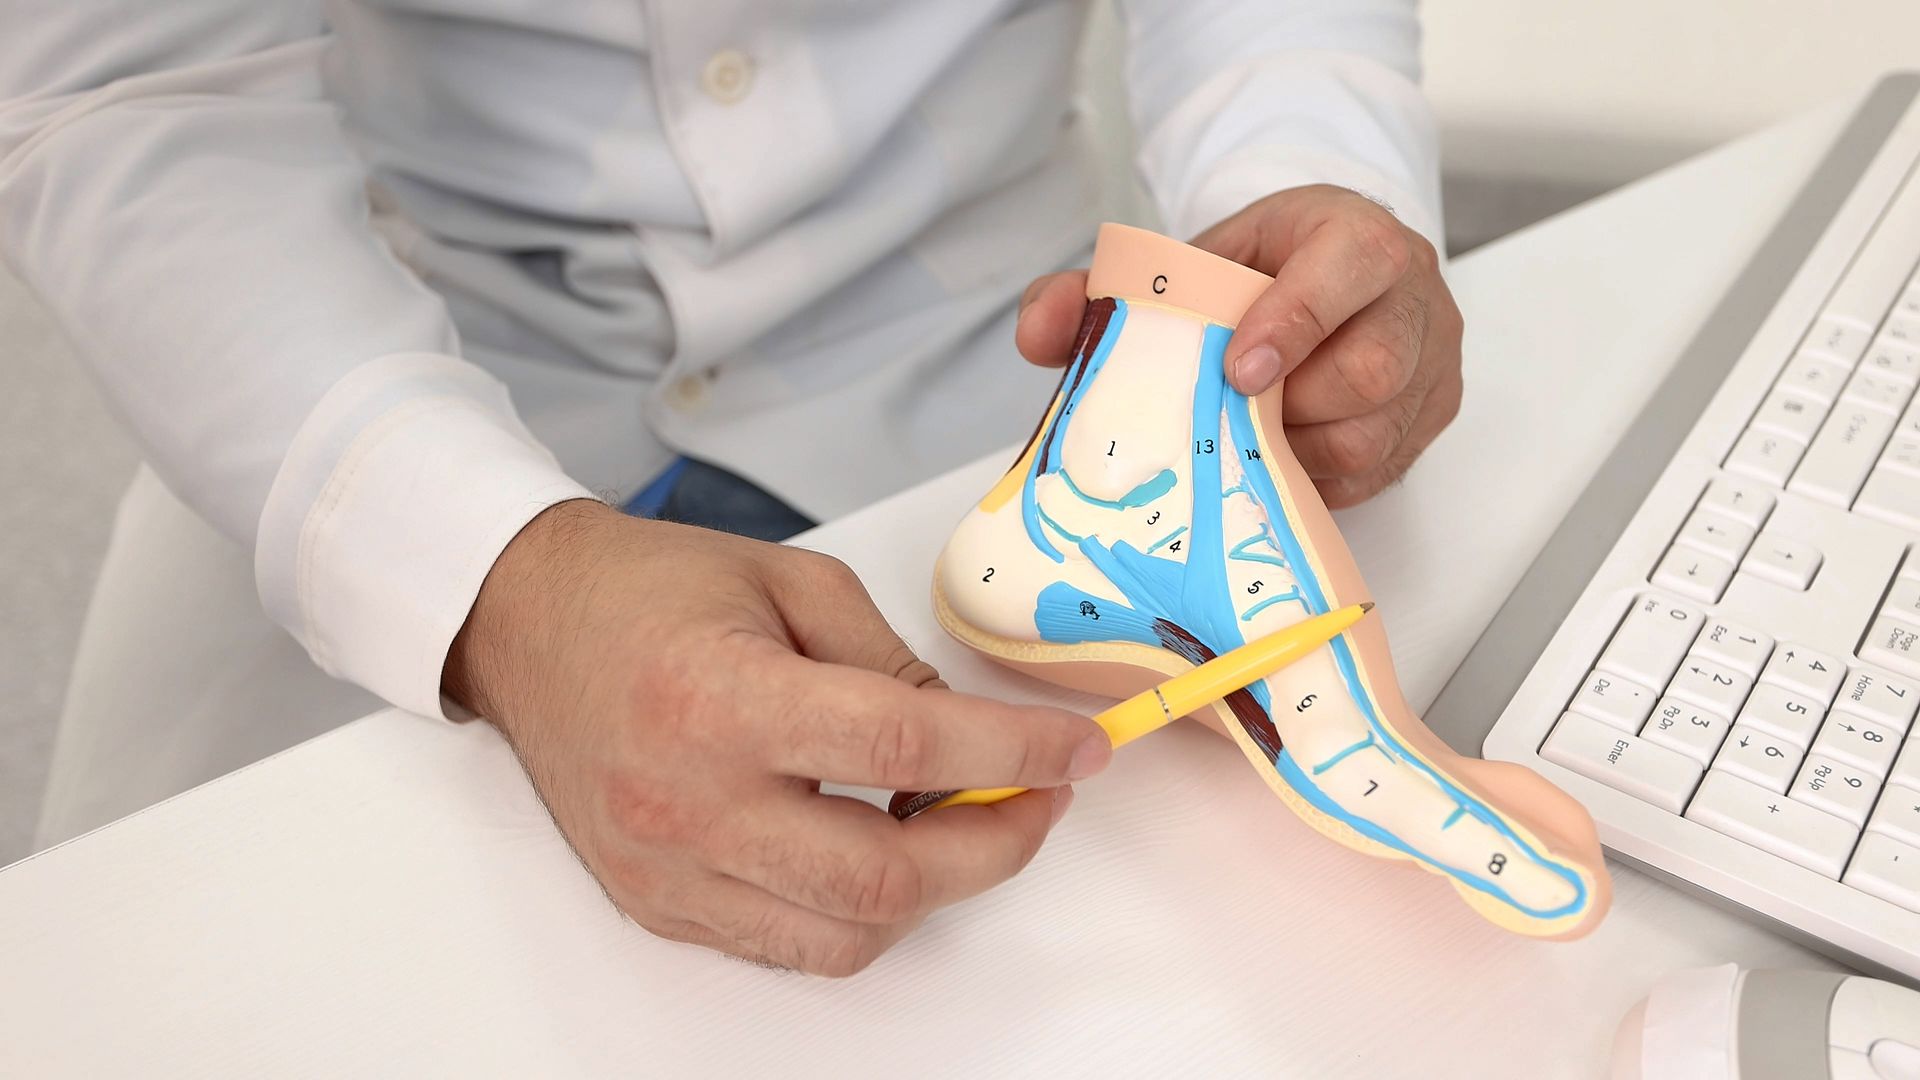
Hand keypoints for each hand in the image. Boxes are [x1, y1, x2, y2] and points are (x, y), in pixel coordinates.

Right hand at [443, 500, 1109, 974]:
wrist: (526, 625)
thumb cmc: (649, 588)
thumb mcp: (792, 582)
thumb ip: (890, 663)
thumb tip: (973, 736)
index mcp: (721, 699)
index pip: (903, 747)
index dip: (1013, 754)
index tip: (1077, 750)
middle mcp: (688, 800)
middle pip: (882, 878)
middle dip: (994, 848)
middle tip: (1037, 799)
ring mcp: (667, 867)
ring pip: (841, 938)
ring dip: (931, 893)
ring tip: (962, 825)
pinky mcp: (656, 903)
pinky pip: (784, 944)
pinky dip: (856, 914)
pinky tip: (879, 850)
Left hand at [1017, 185, 1463, 507]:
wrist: (1322, 269)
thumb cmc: (1255, 271)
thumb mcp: (1186, 261)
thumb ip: (1101, 290)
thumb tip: (1037, 336)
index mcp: (1359, 237)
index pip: (1349, 272)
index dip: (1294, 323)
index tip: (1236, 369)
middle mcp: (1414, 298)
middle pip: (1371, 372)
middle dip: (1288, 406)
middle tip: (1228, 411)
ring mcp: (1433, 365)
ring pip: (1374, 436)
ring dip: (1295, 451)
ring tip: (1245, 434)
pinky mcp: (1430, 419)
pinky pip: (1377, 473)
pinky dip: (1315, 479)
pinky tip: (1272, 459)